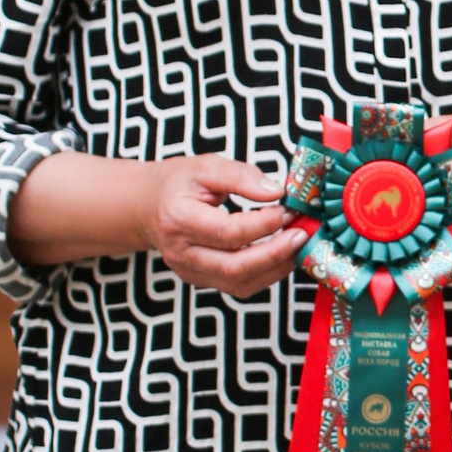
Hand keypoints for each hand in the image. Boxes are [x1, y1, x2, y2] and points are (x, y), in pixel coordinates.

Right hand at [140, 155, 301, 294]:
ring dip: (276, 267)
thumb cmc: (179, 183)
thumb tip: (276, 192)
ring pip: (240, 283)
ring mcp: (190, 271)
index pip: (228, 232)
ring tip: (298, 245)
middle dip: (276, 253)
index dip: (264, 224)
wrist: (149, 206)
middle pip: (235, 266)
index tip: (288, 209)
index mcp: (178, 219)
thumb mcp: (206, 166)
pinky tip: (283, 255)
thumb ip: (241, 176)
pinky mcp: (201, 281)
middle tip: (302, 234)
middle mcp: (181, 252)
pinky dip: (266, 273)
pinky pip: (239, 286)